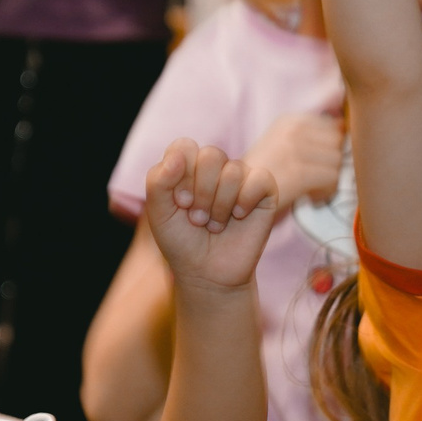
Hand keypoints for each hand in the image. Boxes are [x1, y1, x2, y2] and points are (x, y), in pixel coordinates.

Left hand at [144, 139, 278, 294]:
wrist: (207, 274)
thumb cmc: (182, 242)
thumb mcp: (159, 214)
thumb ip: (158, 182)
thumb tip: (177, 157)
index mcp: (187, 166)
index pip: (184, 147)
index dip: (181, 176)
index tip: (180, 203)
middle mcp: (214, 167)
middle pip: (211, 155)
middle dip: (202, 193)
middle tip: (197, 219)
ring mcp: (240, 177)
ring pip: (233, 170)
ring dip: (220, 206)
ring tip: (215, 225)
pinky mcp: (263, 190)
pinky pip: (260, 178)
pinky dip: (246, 201)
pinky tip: (239, 217)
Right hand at [244, 109, 343, 211]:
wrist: (234, 196)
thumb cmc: (260, 177)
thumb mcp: (282, 145)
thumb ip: (310, 136)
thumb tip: (345, 127)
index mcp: (290, 120)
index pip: (333, 127)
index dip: (330, 149)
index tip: (316, 165)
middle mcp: (293, 129)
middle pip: (337, 143)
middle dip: (331, 164)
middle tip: (316, 180)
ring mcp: (295, 149)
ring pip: (337, 162)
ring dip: (328, 180)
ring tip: (311, 190)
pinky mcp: (298, 171)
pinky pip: (331, 179)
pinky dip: (325, 193)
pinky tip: (310, 198)